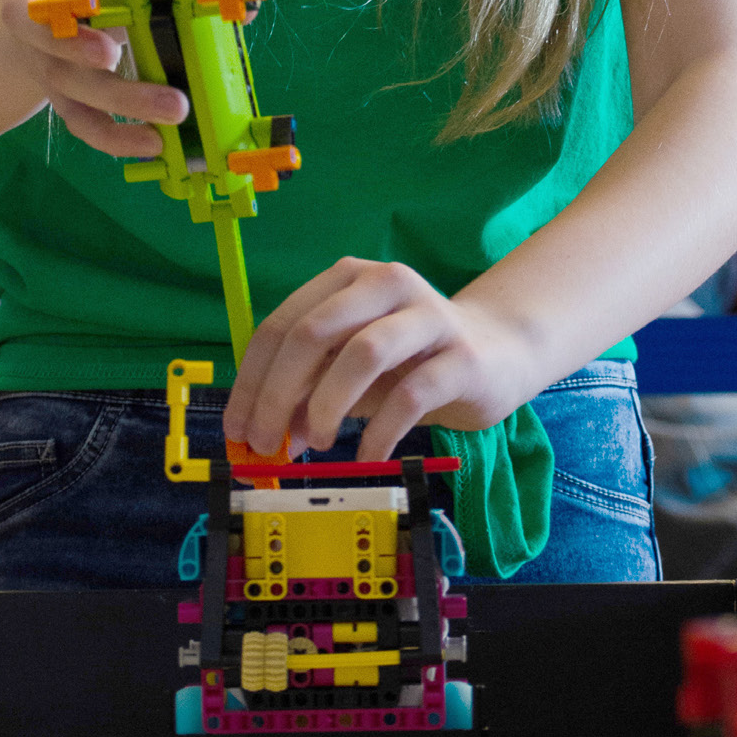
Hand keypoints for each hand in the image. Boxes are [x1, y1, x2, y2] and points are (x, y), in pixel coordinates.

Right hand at [1, 0, 190, 157]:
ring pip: (65, 78)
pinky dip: (114, 137)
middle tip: (116, 52)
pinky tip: (154, 143)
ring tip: (173, 108)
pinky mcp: (57, 88)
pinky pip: (79, 119)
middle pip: (40, 23)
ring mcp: (40, 47)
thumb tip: (241, 6)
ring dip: (118, 97)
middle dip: (76, 42)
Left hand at [222, 256, 532, 461]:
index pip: (281, 324)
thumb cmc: (411, 361)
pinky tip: (367, 457)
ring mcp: (428, 316)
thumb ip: (309, 392)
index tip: (238, 430)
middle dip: (278, 393)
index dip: (251, 380)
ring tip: (319, 443)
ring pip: (362, 352)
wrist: (498, 353)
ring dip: (328, 405)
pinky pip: (411, 394)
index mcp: (348, 279)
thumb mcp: (350, 372)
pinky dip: (379, 431)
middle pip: (313, 331)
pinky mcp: (461, 356)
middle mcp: (385, 284)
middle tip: (266, 443)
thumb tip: (265, 437)